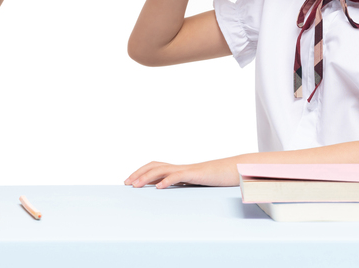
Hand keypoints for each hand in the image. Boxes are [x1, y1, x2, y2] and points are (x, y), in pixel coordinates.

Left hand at [124, 158, 238, 188]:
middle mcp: (179, 167)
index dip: (140, 172)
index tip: (129, 181)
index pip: (154, 167)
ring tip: (136, 185)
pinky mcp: (194, 174)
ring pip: (161, 169)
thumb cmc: (214, 179)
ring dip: (147, 177)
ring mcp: (186, 169)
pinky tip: (158, 187)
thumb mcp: (194, 184)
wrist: (231, 171)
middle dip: (138, 174)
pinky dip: (166, 180)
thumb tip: (168, 192)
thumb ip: (181, 186)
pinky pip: (178, 175)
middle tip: (127, 183)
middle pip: (154, 166)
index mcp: (177, 170)